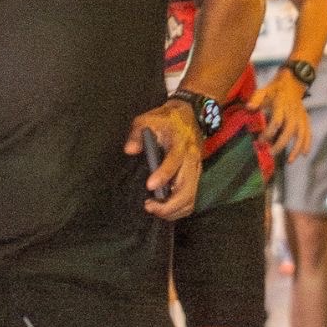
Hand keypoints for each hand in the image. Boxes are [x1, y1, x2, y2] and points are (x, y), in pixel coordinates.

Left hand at [129, 100, 204, 219]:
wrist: (189, 115)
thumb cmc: (165, 120)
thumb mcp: (148, 119)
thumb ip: (137, 134)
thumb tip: (129, 150)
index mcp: (180, 143)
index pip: (174, 162)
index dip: (163, 175)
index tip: (149, 186)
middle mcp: (191, 159)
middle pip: (187, 188)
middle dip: (169, 204)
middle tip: (149, 207)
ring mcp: (196, 170)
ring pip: (191, 198)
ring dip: (174, 210)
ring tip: (155, 210)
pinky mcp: (196, 177)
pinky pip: (192, 199)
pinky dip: (179, 210)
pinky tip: (165, 211)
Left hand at [248, 74, 311, 161]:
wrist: (293, 82)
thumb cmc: (275, 89)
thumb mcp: (263, 90)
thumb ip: (256, 99)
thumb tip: (248, 107)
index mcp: (281, 105)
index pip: (276, 122)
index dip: (268, 133)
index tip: (260, 140)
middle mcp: (293, 112)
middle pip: (289, 131)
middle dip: (281, 144)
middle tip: (271, 153)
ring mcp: (301, 116)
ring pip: (301, 135)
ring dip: (296, 148)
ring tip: (289, 161)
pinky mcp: (305, 119)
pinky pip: (308, 133)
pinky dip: (308, 143)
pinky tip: (304, 154)